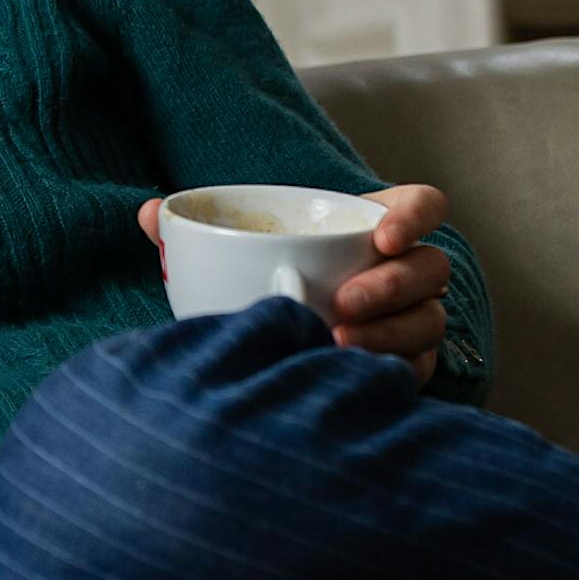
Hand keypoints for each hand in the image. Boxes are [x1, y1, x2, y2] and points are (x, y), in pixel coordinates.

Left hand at [134, 185, 451, 388]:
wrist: (271, 347)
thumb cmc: (259, 280)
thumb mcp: (231, 251)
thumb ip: (193, 231)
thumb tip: (149, 213)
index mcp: (370, 225)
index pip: (423, 206)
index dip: (414, 216)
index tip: (383, 236)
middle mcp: (404, 270)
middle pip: (429, 268)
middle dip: (390, 285)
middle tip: (341, 301)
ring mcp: (412, 317)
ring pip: (427, 320)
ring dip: (388, 332)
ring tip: (336, 341)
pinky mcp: (407, 364)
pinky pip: (417, 367)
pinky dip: (386, 368)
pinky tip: (347, 373)